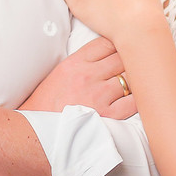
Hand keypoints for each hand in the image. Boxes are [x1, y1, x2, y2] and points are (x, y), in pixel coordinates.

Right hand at [20, 36, 136, 119]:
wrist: (37, 132)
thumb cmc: (47, 104)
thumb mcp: (61, 73)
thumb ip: (84, 61)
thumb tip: (107, 54)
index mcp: (75, 63)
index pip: (106, 43)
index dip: (118, 45)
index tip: (124, 49)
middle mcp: (87, 76)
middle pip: (122, 57)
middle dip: (131, 59)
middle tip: (137, 64)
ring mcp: (98, 95)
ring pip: (130, 78)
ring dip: (136, 80)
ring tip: (139, 82)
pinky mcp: (107, 115)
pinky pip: (133, 102)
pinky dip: (138, 99)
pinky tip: (138, 99)